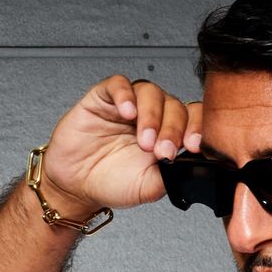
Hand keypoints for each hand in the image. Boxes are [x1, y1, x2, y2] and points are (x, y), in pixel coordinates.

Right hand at [38, 74, 205, 212]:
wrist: (75, 185)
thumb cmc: (111, 183)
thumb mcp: (149, 187)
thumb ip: (173, 175)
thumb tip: (194, 167)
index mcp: (168, 134)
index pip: (193, 118)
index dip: (197, 127)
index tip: (192, 146)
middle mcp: (152, 116)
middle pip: (174, 105)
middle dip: (172, 129)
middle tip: (161, 151)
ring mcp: (129, 105)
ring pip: (150, 92)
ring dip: (152, 115)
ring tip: (144, 140)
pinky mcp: (104, 97)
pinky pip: (118, 84)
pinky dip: (125, 95)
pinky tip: (127, 112)